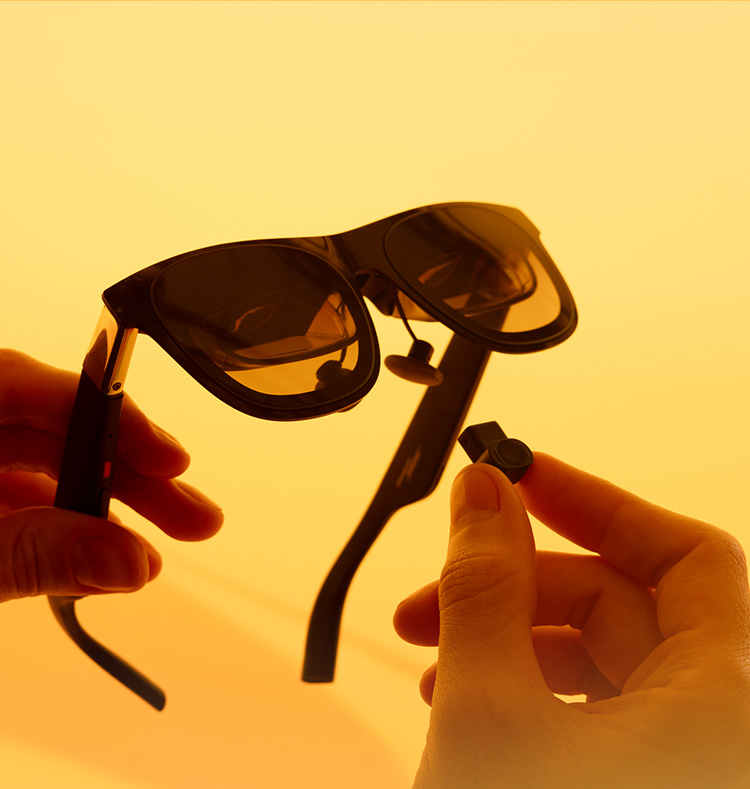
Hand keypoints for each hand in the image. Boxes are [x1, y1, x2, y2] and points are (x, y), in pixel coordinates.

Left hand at [0, 349, 222, 601]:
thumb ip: (35, 556)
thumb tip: (130, 562)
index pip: (33, 384)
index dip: (110, 416)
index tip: (169, 460)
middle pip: (55, 430)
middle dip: (128, 476)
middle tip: (194, 518)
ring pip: (42, 465)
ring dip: (102, 509)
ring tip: (150, 555)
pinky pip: (20, 496)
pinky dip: (62, 525)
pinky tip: (101, 553)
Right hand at [394, 454, 749, 787]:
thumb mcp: (490, 716)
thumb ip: (483, 591)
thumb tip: (482, 494)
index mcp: (722, 706)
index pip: (688, 555)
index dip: (598, 503)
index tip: (526, 478)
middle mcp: (716, 728)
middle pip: (621, 603)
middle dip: (515, 587)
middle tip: (437, 590)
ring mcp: (678, 755)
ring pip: (598, 654)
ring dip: (507, 638)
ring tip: (435, 660)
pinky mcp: (640, 776)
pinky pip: (590, 704)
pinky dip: (523, 687)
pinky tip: (463, 696)